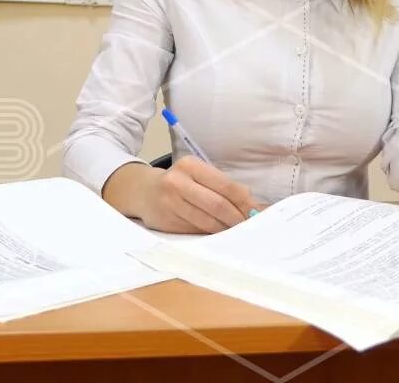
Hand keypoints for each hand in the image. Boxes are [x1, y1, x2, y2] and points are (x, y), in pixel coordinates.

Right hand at [135, 157, 262, 233]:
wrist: (143, 191)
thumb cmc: (178, 183)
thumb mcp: (197, 175)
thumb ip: (222, 187)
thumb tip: (252, 206)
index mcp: (190, 165)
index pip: (226, 185)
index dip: (244, 202)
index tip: (255, 212)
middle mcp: (177, 182)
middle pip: (217, 204)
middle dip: (237, 218)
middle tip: (248, 226)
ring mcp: (169, 203)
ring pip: (207, 221)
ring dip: (225, 229)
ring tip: (235, 231)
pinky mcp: (166, 221)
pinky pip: (195, 230)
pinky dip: (210, 234)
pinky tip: (217, 234)